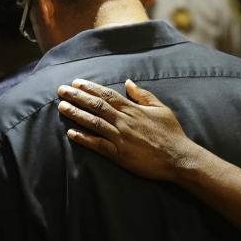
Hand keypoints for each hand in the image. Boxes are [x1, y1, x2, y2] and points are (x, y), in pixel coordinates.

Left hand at [57, 79, 197, 182]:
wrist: (179, 158)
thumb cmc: (172, 133)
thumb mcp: (161, 109)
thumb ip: (143, 95)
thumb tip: (128, 82)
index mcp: (133, 109)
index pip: (107, 94)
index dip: (90, 88)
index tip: (76, 83)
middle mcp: (125, 121)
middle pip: (96, 105)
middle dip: (77, 96)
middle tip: (61, 90)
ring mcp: (121, 138)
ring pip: (94, 123)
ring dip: (76, 114)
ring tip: (62, 106)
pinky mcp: (120, 155)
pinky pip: (98, 145)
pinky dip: (84, 139)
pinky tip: (71, 133)